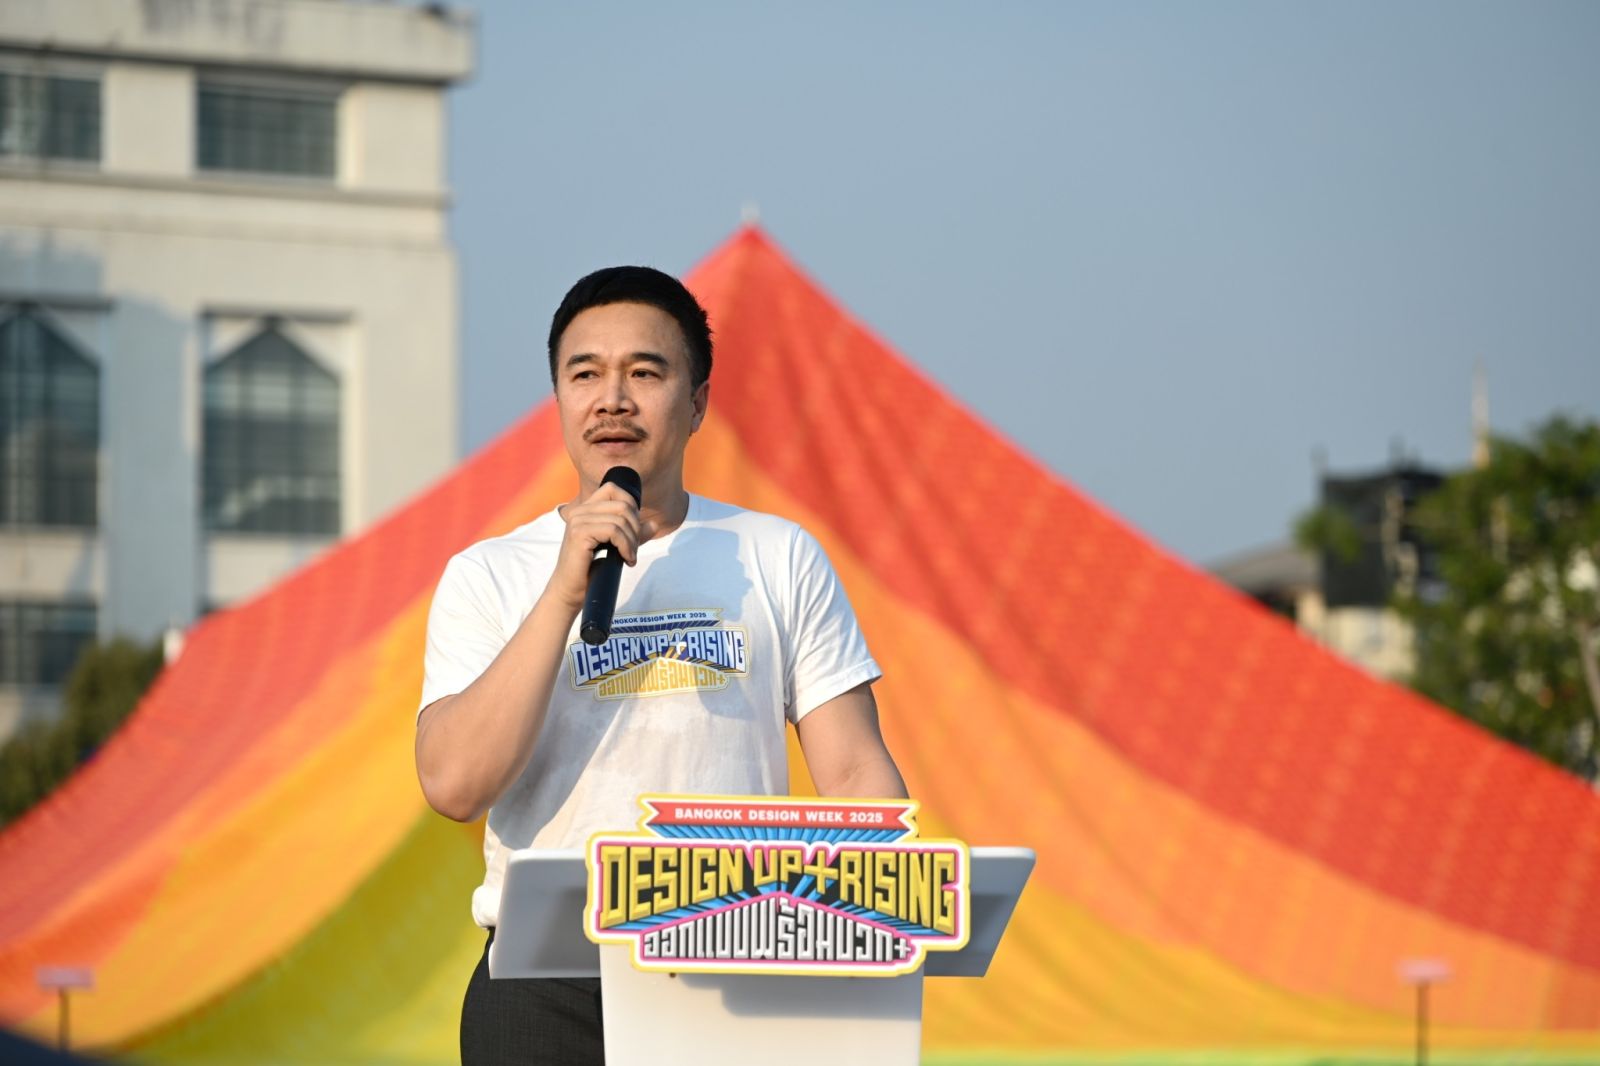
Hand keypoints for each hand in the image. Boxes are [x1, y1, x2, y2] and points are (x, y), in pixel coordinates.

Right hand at [546, 483, 652, 612]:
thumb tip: (654, 524)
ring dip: (632, 541)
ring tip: (630, 557)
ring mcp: (578, 521)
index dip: (630, 505)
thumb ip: (632, 534)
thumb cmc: (591, 570)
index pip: (613, 489)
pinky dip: (626, 546)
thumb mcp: (616, 547)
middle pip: (622, 505)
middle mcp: (579, 511)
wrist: (571, 591)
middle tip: (633, 549)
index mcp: (585, 510)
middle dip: (636, 528)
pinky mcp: (579, 534)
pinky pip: (613, 531)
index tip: (633, 530)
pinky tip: (626, 560)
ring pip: (620, 519)